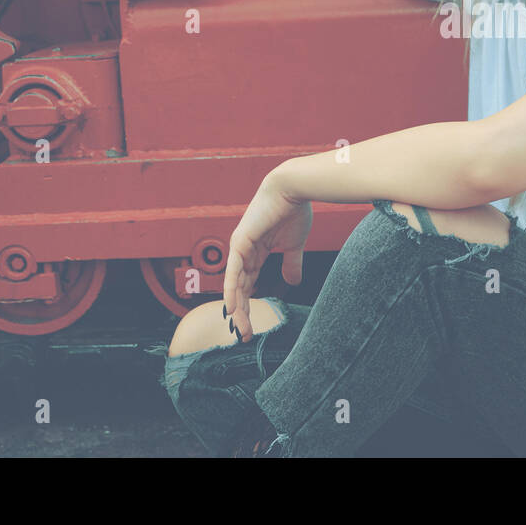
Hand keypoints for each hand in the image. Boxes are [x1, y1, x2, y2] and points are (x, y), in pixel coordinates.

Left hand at [223, 170, 311, 341]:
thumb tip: (293, 283)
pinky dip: (231, 289)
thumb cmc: (294, 211)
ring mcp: (240, 247)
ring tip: (239, 328)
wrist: (293, 189)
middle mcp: (243, 252)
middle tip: (244, 335)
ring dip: (237, 307)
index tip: (252, 326)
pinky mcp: (240, 242)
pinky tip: (231, 307)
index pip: (248, 284)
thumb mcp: (294, 245)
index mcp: (255, 253)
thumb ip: (291, 263)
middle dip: (242, 313)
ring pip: (235, 284)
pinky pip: (234, 271)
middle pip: (239, 289)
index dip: (249, 305)